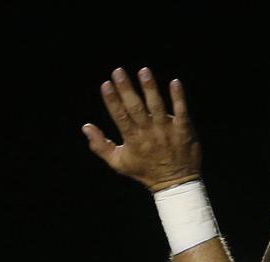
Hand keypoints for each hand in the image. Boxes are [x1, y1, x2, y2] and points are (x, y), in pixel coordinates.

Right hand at [84, 68, 200, 191]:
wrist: (175, 183)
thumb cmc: (145, 171)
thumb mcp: (119, 163)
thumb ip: (101, 146)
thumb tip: (86, 127)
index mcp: (132, 139)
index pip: (120, 116)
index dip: (112, 100)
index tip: (105, 84)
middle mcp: (149, 133)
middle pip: (136, 108)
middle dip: (127, 89)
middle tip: (119, 71)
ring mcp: (167, 131)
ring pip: (157, 107)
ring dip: (150, 88)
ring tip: (143, 71)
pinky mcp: (183, 130)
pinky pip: (181, 112)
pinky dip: (178, 97)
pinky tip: (174, 82)